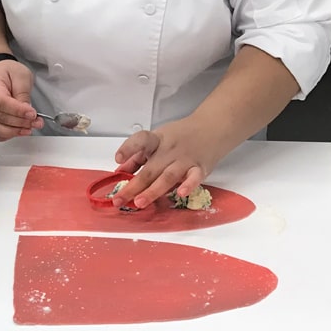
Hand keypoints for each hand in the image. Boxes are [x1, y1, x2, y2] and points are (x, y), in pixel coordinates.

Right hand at [0, 59, 42, 140]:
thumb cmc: (8, 72)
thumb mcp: (21, 75)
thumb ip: (23, 93)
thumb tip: (27, 111)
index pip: (2, 102)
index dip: (18, 111)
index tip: (32, 114)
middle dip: (20, 122)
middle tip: (36, 121)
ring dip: (15, 131)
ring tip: (30, 127)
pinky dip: (7, 136)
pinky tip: (19, 131)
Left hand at [109, 119, 226, 209]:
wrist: (212, 127)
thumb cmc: (180, 136)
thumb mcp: (157, 140)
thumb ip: (138, 156)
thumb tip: (119, 172)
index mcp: (157, 140)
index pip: (141, 141)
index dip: (128, 148)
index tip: (117, 158)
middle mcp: (170, 149)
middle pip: (150, 168)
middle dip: (134, 186)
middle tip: (119, 200)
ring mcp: (185, 159)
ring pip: (168, 176)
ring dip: (153, 190)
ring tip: (140, 203)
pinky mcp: (201, 168)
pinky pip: (194, 177)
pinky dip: (188, 185)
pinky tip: (180, 193)